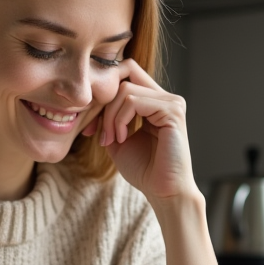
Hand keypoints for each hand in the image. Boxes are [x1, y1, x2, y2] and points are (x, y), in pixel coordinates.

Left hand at [82, 60, 198, 203]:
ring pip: (125, 90)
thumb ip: (109, 116)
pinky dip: (120, 120)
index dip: (103, 95)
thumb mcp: (117, 138)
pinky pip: (133, 101)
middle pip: (123, 75)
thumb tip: (93, 98)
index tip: (91, 126)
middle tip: (97, 132)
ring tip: (111, 139)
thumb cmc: (143, 169)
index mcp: (154, 101)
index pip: (126, 73)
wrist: (163, 191)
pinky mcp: (172, 110)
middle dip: (103, 104)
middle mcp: (165, 97)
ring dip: (110, 117)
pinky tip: (121, 139)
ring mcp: (171, 102)